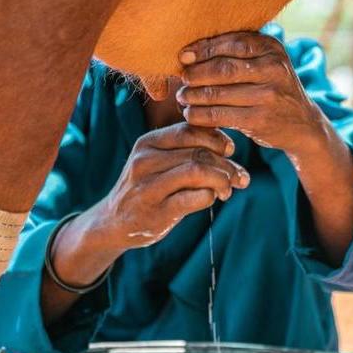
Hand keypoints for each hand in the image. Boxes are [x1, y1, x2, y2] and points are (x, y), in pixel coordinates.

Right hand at [82, 122, 248, 252]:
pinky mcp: (157, 212)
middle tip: (240, 176)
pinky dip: (211, 196)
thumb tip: (229, 146)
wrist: (113, 222)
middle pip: (198, 152)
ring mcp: (149, 187)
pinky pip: (195, 198)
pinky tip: (213, 198)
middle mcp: (145, 161)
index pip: (189, 129)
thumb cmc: (146, 188)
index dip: (216, 138)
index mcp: (147, 143)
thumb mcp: (157, 161)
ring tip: (229, 189)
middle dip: (227, 164)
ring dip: (223, 180)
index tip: (230, 150)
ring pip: (198, 171)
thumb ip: (185, 150)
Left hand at [176, 31, 325, 154]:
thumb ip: (239, 53)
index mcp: (272, 48)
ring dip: (194, 96)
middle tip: (182, 79)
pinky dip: (200, 115)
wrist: (303, 124)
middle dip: (196, 74)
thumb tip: (189, 53)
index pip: (232, 43)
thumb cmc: (273, 88)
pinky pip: (221, 115)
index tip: (183, 56)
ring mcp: (268, 96)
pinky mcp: (260, 120)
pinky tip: (190, 114)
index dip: (204, 49)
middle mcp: (273, 69)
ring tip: (182, 97)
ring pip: (219, 93)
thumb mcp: (267, 63)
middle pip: (223, 68)